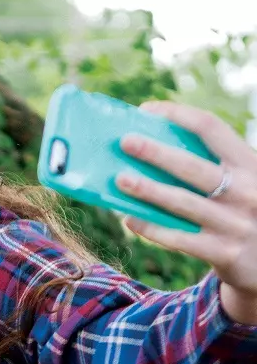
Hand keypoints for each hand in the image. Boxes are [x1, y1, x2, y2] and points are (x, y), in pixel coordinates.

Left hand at [114, 100, 256, 323]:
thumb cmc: (245, 214)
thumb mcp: (243, 184)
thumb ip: (212, 169)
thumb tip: (152, 150)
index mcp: (251, 164)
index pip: (212, 129)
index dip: (178, 116)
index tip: (146, 110)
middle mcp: (247, 191)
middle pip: (193, 166)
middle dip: (156, 152)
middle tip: (125, 142)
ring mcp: (235, 223)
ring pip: (183, 203)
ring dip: (148, 190)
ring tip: (120, 179)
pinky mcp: (225, 252)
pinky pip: (180, 239)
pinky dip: (153, 229)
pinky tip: (130, 219)